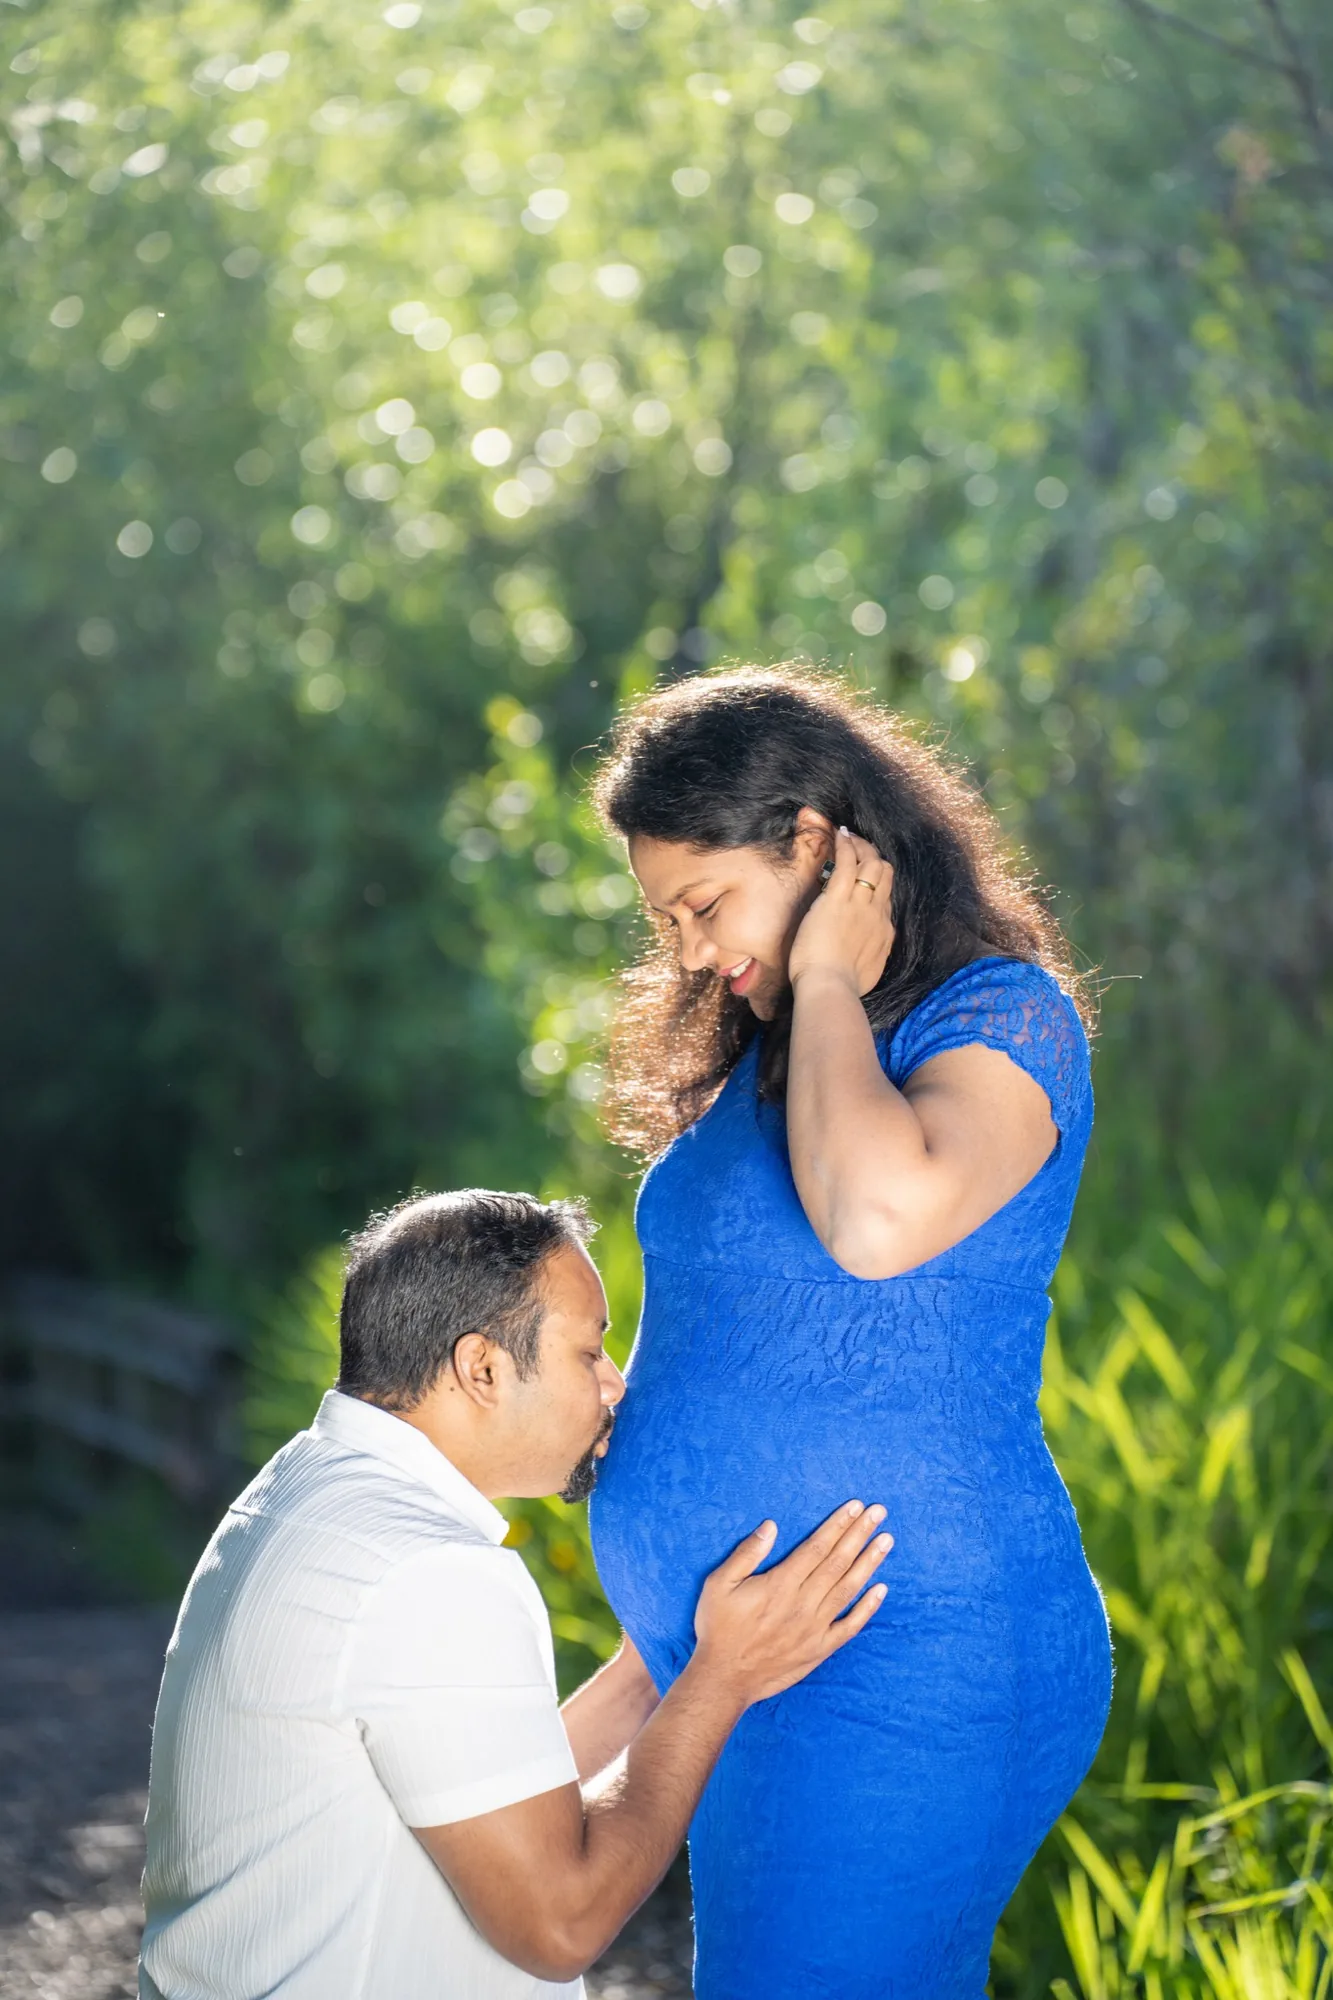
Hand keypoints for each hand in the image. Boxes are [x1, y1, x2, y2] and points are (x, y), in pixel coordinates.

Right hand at [692, 1502, 892, 1705]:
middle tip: (879, 1513)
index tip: (855, 1507)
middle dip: (859, 1534)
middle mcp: (803, 1603)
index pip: (816, 1547)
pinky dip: (868, 1608)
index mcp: (780, 1584)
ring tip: (886, 1541)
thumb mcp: (719, 1585)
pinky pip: (850, 1626)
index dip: (837, 1525)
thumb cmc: (719, 1629)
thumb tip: (770, 1526)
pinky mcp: (820, 1649)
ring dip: (869, 1563)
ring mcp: (815, 1628)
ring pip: (848, 1589)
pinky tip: (881, 1590)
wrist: (725, 1679)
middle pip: (837, 1562)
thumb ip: (746, 1554)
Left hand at [788, 827, 894, 996]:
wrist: (831, 986)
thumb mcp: (868, 970)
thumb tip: (865, 954)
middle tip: (859, 848)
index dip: (877, 883)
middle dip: (873, 857)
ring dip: (861, 847)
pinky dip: (845, 846)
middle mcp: (877, 913)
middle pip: (885, 874)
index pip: (886, 897)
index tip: (866, 877)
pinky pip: (847, 864)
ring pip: (871, 864)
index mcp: (884, 931)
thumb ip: (870, 955)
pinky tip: (840, 834)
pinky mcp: (837, 899)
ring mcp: (859, 904)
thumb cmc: (843, 986)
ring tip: (849, 837)